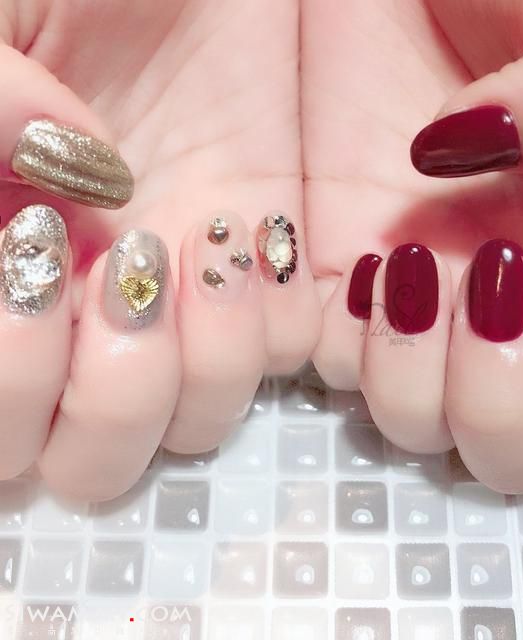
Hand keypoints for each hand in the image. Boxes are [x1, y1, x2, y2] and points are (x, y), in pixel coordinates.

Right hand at [0, 0, 319, 499]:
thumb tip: (58, 201)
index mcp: (6, 273)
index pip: (1, 425)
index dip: (14, 374)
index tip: (34, 242)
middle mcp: (89, 320)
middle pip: (92, 462)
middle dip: (113, 400)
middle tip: (128, 274)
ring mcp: (184, 309)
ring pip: (193, 427)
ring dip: (203, 363)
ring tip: (203, 244)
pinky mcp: (262, 281)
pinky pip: (280, 358)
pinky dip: (272, 316)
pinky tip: (253, 230)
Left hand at [305, 0, 522, 491]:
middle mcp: (522, 309)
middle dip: (515, 398)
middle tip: (498, 277)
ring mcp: (429, 308)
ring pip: (436, 431)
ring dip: (432, 384)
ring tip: (424, 267)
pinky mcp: (343, 290)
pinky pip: (349, 374)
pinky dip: (360, 348)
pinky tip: (374, 266)